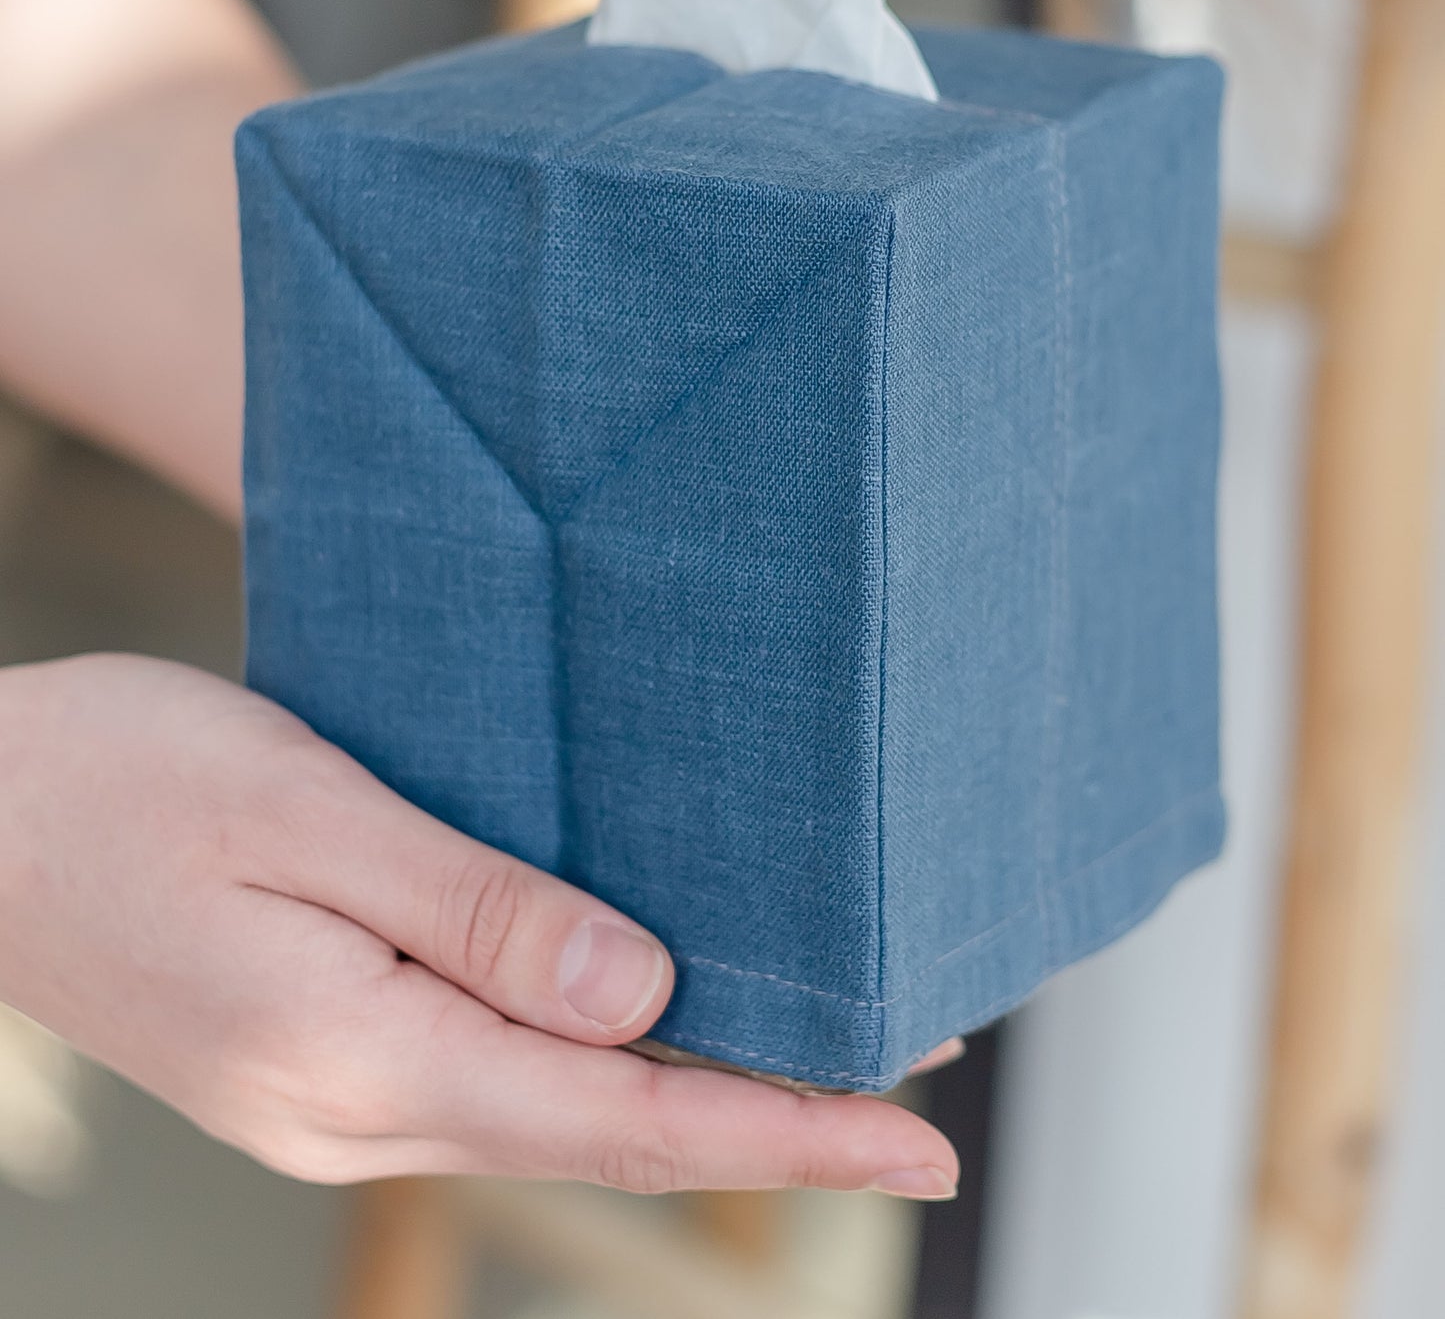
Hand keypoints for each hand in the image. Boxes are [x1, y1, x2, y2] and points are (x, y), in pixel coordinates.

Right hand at [0, 654, 959, 1197]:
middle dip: (770, 1122)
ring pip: (556, 1116)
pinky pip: (492, 1082)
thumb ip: (475, 907)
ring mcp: (327, 1103)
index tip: (919, 1145)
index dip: (787, 1131)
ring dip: (692, 1096)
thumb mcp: (303, 809)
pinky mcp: (313, 1064)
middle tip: (916, 1099)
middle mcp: (352, 1112)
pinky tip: (646, 1021)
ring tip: (815, 1056)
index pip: (626, 1118)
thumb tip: (640, 995)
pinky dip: (599, 1067)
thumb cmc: (118, 779)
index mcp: (359, 1053)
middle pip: (608, 1136)